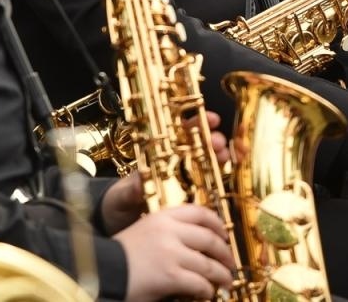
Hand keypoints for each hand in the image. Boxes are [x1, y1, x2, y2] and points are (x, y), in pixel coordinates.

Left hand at [99, 113, 226, 232]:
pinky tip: (230, 176)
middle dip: (212, 139)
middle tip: (218, 141)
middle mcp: (173, 168)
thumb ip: (129, 191)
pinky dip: (222, 182)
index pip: (179, 134)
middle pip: (198, 147)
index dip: (196, 123)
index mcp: (157, 159)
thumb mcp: (121, 196)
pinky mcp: (191, 204)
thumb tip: (138, 183)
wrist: (119, 228)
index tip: (209, 118)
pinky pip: (210, 190)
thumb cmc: (118, 205)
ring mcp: (184, 185)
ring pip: (208, 165)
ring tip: (226, 155)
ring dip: (220, 157)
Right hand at [116, 204, 235, 301]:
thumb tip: (196, 241)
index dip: (217, 223)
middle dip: (225, 253)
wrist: (104, 271)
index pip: (199, 212)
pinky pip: (200, 282)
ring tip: (226, 281)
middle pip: (210, 238)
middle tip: (230, 263)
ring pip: (209, 263)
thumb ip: (168, 231)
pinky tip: (208, 292)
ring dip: (222, 275)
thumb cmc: (123, 255)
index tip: (224, 234)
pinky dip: (208, 289)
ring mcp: (172, 253)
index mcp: (163, 216)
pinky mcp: (171, 276)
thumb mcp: (144, 230)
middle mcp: (169, 231)